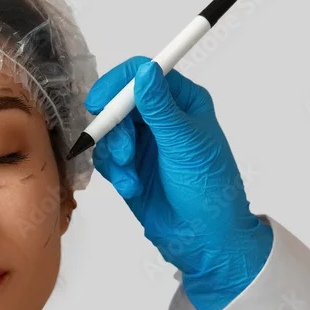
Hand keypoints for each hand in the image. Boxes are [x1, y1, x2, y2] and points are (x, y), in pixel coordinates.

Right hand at [84, 56, 273, 309]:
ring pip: (109, 131)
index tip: (100, 103)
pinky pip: (106, 157)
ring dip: (114, 155)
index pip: (142, 74)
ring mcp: (144, 142)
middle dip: (115, 128)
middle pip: (119, 102)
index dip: (118, 84)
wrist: (205, 239)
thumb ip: (160, 107)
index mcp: (182, 102)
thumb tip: (145, 70)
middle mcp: (161, 117)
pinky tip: (131, 187)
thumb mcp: (185, 144)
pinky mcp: (130, 166)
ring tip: (130, 177)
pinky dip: (114, 173)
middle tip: (124, 153)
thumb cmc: (209, 190)